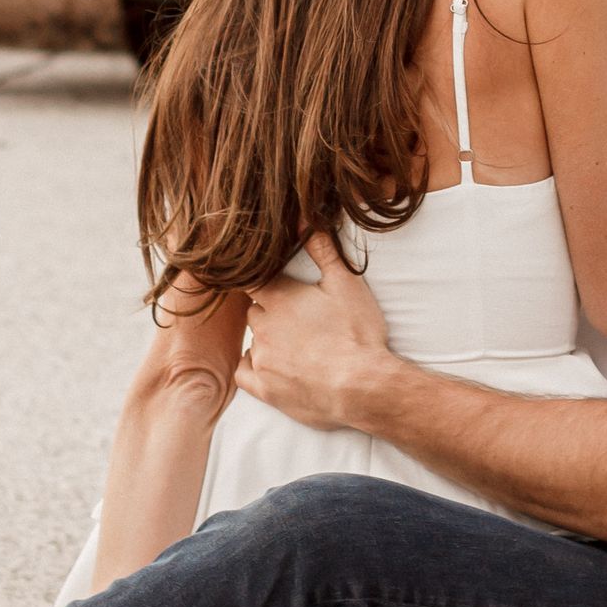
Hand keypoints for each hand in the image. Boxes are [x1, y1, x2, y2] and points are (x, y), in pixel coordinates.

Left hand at [237, 233, 394, 431]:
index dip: (260, 279)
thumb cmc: (357, 333)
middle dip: (270, 310)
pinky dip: (256, 367)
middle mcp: (263, 326)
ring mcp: (261, 358)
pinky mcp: (264, 388)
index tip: (270, 283)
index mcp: (280, 297)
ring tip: (297, 345)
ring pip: (253, 340)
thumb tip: (305, 218)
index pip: (252, 279)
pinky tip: (275, 365)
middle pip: (254, 310)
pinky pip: (244, 372)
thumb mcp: (346, 283)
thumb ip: (323, 249)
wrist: (362, 386)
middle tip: (297, 317)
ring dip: (268, 339)